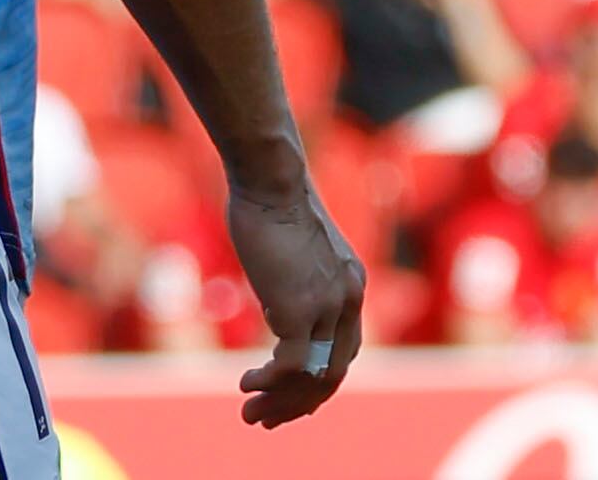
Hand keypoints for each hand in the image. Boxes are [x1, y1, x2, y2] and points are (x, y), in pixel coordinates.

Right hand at [228, 171, 366, 427]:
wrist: (270, 179)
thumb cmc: (273, 203)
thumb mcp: (296, 251)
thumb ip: (297, 283)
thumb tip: (279, 309)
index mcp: (352, 284)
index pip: (344, 351)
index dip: (316, 383)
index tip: (286, 397)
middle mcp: (348, 298)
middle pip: (333, 372)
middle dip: (298, 404)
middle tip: (265, 418)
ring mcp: (327, 305)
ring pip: (313, 378)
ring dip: (280, 403)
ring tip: (250, 414)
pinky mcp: (300, 309)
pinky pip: (289, 367)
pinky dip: (267, 383)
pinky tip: (246, 383)